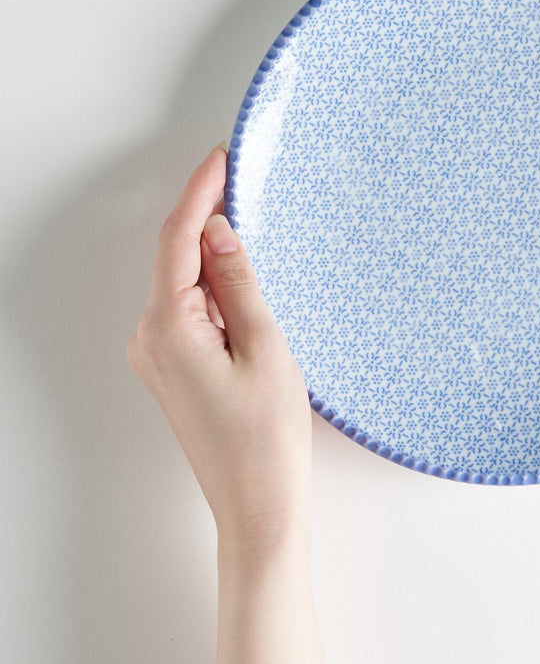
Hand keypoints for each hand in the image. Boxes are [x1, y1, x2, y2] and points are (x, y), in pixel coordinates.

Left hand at [127, 144, 311, 554]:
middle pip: (175, 258)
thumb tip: (219, 231)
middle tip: (240, 177)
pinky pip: (188, 309)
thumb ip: (238, 284)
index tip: (221, 158)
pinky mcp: (174, 368)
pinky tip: (240, 274)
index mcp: (168, 328)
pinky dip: (212, 285)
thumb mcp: (264, 346)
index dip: (199, 193)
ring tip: (249, 220)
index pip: (177, 240)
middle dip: (205, 216)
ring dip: (211, 252)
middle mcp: (150, 338)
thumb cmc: (266, 436)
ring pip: (183, 283)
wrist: (257, 505)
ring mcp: (158, 356)